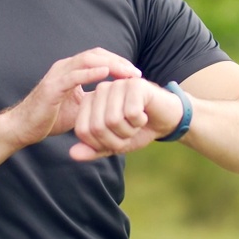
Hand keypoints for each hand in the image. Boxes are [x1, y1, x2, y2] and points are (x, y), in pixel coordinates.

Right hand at [3, 48, 141, 148]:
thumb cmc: (50, 118)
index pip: (98, 58)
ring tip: (126, 73)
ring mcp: (57, 75)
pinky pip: (74, 76)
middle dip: (119, 61)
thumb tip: (118, 100)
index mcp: (71, 70)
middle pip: (96, 55)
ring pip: (87, 60)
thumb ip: (95, 99)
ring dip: (110, 64)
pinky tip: (105, 74)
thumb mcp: (80, 108)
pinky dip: (90, 73)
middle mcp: (64, 67)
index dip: (118, 62)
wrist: (24, 128)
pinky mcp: (52, 87)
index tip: (135, 74)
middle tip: (136, 73)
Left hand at [69, 78, 184, 160]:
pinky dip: (140, 121)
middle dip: (116, 139)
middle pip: (97, 126)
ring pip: (113, 120)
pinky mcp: (135, 85)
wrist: (166, 119)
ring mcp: (117, 85)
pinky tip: (145, 114)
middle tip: (129, 132)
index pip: (83, 131)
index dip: (100, 144)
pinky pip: (131, 113)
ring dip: (129, 130)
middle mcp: (100, 90)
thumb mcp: (114, 144)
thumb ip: (93, 149)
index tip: (116, 139)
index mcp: (90, 102)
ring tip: (137, 122)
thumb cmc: (138, 130)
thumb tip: (72, 154)